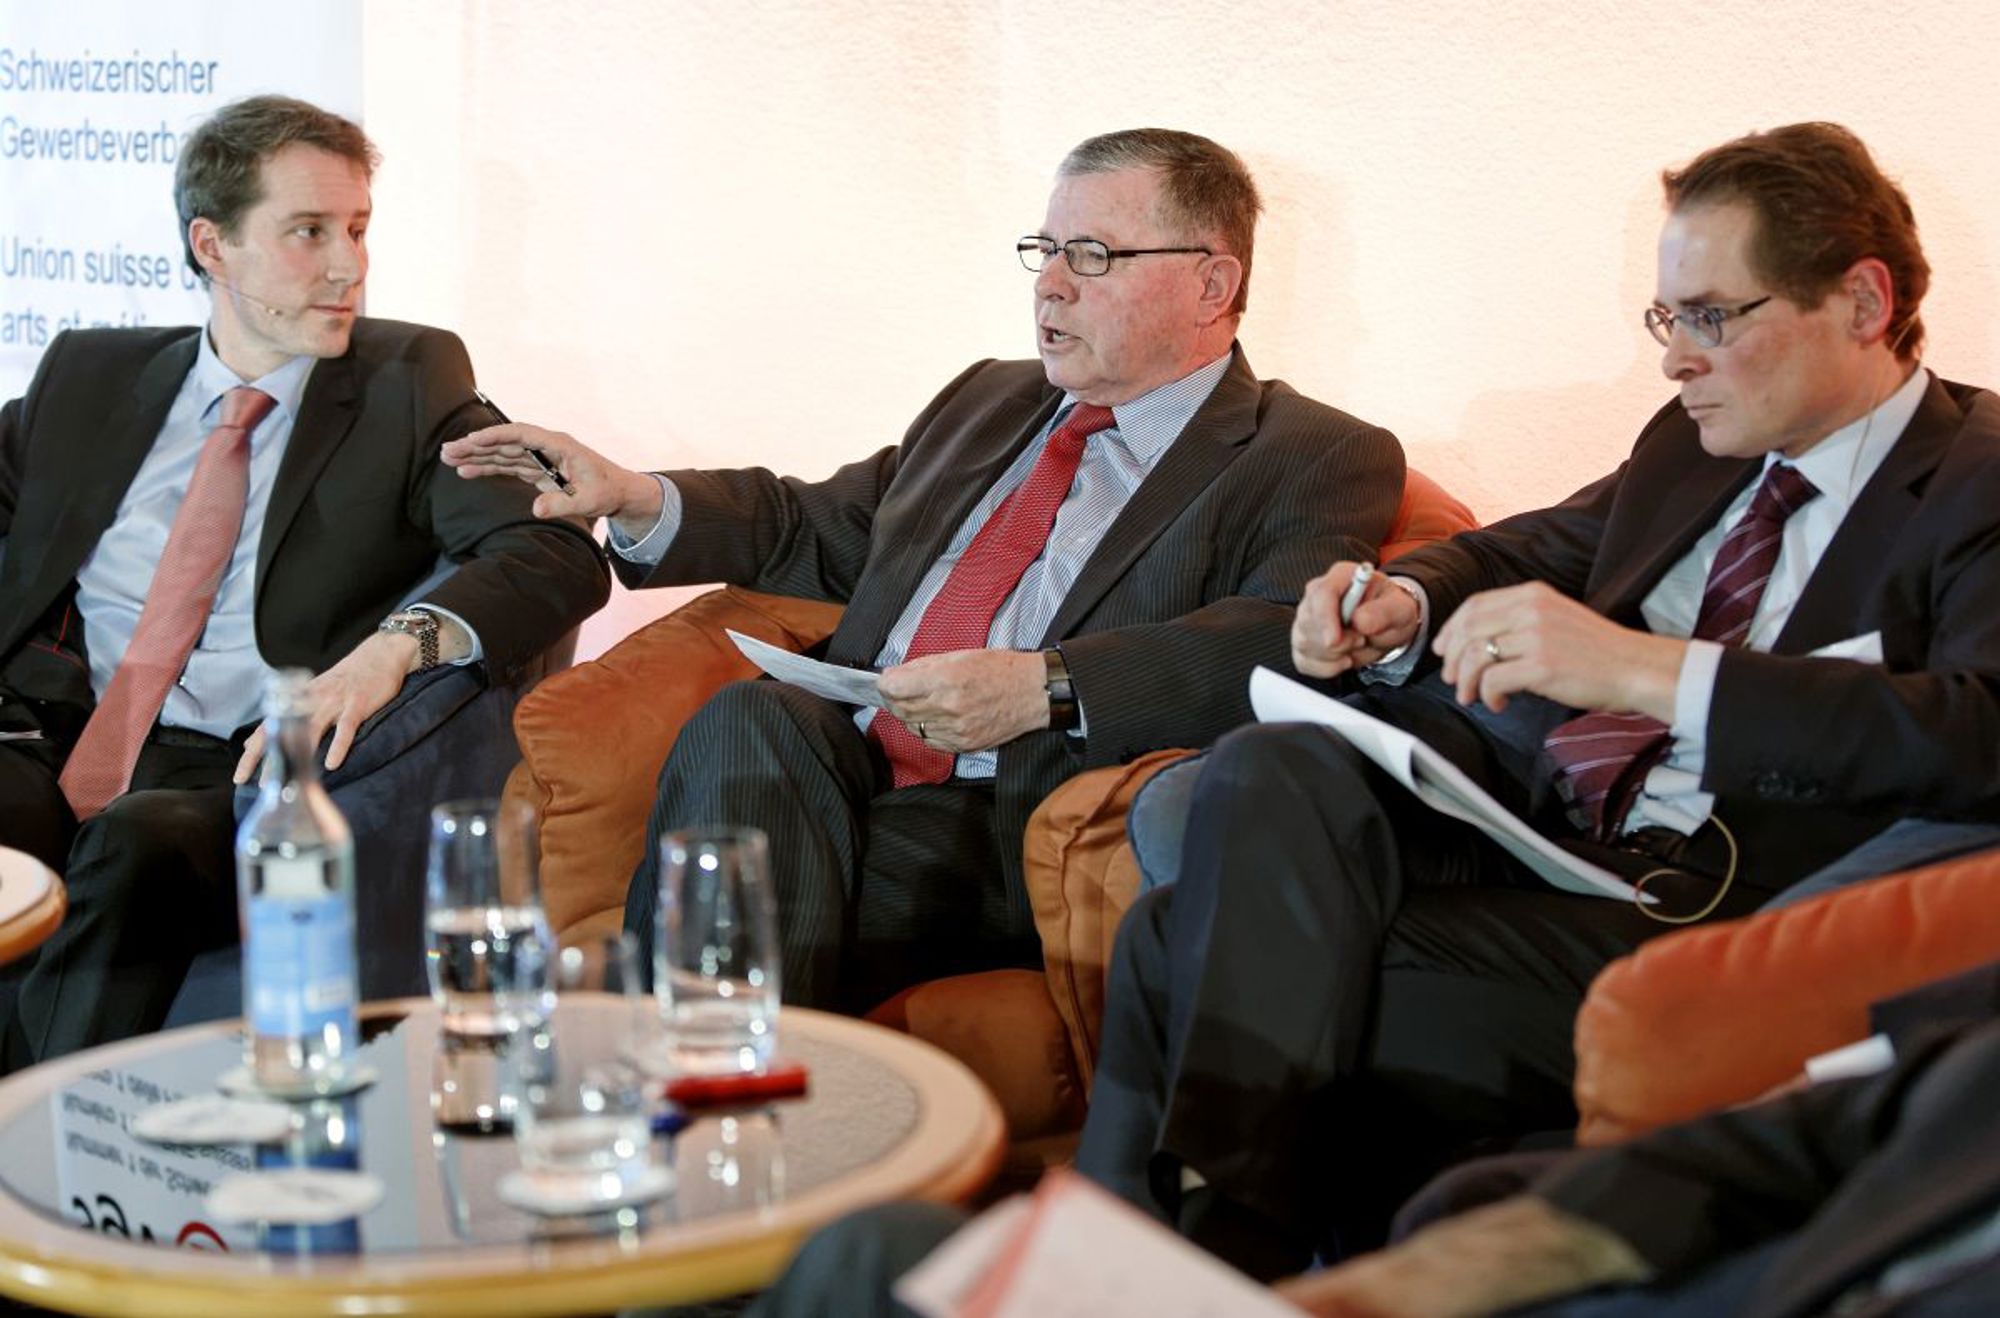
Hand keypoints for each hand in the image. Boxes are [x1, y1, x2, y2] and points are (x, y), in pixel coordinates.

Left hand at [233, 632, 415, 782]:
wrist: (380, 654)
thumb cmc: (347, 678)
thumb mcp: (311, 693)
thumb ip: (286, 716)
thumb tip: (254, 740)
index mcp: (299, 699)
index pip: (268, 728)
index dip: (252, 753)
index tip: (240, 776)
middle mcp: (311, 700)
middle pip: (284, 732)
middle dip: (271, 760)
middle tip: (263, 785)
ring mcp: (334, 702)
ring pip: (310, 731)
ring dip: (298, 756)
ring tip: (290, 781)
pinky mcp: (357, 704)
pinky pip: (345, 728)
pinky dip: (338, 746)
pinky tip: (332, 764)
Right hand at [440, 422, 662, 536]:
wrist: (620, 493)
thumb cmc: (608, 492)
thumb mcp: (590, 501)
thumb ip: (563, 504)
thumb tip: (536, 509)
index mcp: (559, 445)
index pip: (522, 434)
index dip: (496, 436)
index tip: (472, 441)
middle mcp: (546, 447)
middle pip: (506, 442)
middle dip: (476, 446)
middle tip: (447, 451)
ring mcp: (540, 457)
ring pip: (503, 453)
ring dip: (476, 456)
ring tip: (448, 459)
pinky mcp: (538, 470)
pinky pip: (508, 465)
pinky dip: (488, 468)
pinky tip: (467, 471)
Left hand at [877, 649, 1047, 752]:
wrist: (1033, 693)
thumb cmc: (1001, 670)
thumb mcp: (960, 655)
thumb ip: (923, 667)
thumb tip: (894, 675)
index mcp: (946, 679)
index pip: (894, 688)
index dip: (885, 683)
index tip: (886, 680)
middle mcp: (948, 707)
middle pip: (899, 709)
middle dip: (894, 698)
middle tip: (901, 689)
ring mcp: (955, 730)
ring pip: (913, 727)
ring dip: (910, 714)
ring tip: (925, 702)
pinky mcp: (962, 745)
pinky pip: (930, 741)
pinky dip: (927, 729)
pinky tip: (937, 717)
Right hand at [1292, 561, 1420, 677]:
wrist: (1387, 628)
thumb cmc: (1392, 612)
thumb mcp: (1400, 609)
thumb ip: (1384, 612)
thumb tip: (1359, 620)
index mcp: (1342, 577)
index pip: (1321, 593)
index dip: (1325, 618)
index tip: (1334, 642)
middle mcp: (1318, 593)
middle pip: (1308, 621)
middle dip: (1336, 643)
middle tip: (1361, 640)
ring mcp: (1307, 617)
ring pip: (1303, 643)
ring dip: (1333, 656)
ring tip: (1356, 646)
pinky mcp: (1304, 639)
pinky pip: (1304, 660)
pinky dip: (1326, 668)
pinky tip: (1344, 659)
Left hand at [1432, 581, 1684, 717]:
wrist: (1636, 667)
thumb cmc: (1598, 650)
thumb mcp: (1556, 618)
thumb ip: (1519, 621)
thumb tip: (1475, 641)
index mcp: (1533, 594)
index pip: (1475, 605)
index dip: (1452, 629)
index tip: (1444, 649)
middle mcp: (1531, 609)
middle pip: (1468, 630)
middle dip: (1453, 659)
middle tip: (1454, 680)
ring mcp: (1536, 637)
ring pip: (1476, 656)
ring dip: (1466, 681)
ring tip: (1472, 697)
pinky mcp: (1542, 666)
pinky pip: (1494, 680)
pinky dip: (1488, 695)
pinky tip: (1498, 703)